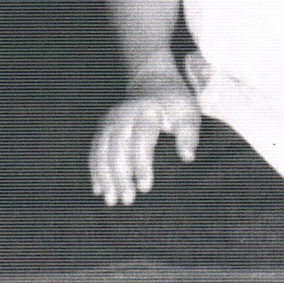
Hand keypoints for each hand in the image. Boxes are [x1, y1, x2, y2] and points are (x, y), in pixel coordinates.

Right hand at [88, 65, 201, 206]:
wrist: (152, 82)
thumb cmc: (173, 103)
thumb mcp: (187, 113)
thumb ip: (188, 134)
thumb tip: (188, 157)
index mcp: (146, 110)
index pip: (141, 139)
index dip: (142, 164)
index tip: (146, 188)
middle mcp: (124, 114)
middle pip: (118, 147)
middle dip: (120, 175)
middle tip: (127, 200)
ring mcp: (110, 120)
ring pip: (103, 150)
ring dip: (105, 176)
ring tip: (111, 200)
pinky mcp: (103, 127)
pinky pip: (95, 150)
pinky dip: (95, 170)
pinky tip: (99, 189)